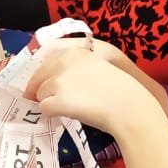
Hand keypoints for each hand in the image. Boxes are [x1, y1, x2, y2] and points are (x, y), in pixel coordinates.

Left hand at [26, 46, 159, 135]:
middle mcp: (63, 63)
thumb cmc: (119, 91)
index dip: (45, 77)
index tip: (48, 87)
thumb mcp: (96, 67)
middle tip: (53, 102)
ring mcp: (59, 82)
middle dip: (42, 91)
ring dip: (50, 103)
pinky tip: (66, 115)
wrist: (128, 107)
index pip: (46, 64)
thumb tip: (55, 82)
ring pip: (40, 95)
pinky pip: (44, 109)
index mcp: (74, 53)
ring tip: (69, 108)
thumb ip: (76, 69)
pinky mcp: (58, 101)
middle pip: (39, 79)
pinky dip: (51, 115)